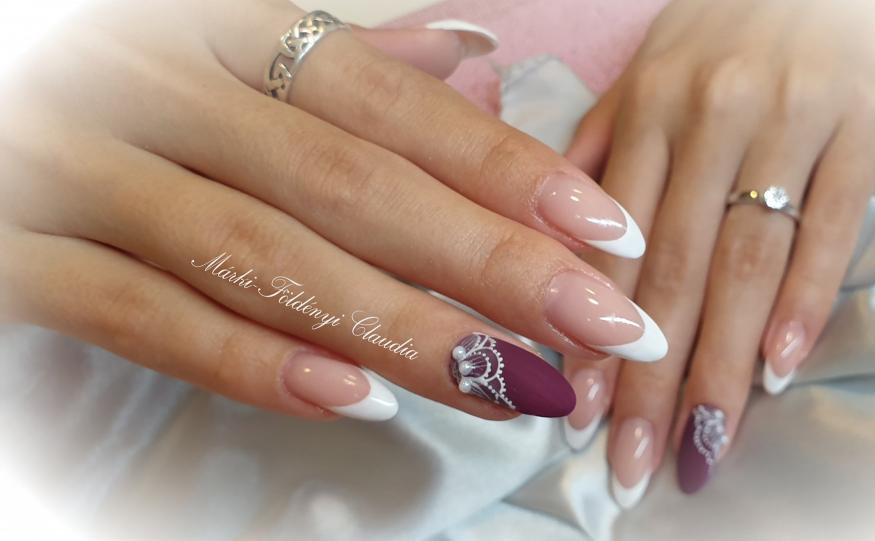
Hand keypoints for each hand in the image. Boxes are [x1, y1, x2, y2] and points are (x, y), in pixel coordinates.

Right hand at [0, 0, 667, 422]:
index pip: (393, 104)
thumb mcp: (212, 40)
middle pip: (354, 185)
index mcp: (218, 29)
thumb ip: (343, 59)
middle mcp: (157, 86)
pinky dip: (250, 360)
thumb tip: (470, 59)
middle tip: (602, 325)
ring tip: (514, 382)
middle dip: (492, 263)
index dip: (508, 170)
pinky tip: (354, 398)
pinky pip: (142, 315)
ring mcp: (79, 166)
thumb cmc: (97, 73)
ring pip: (268, 257)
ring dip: (403, 327)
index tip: (605, 235)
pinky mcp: (16, 254)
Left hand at [562, 0, 874, 500]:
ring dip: (719, 364)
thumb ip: (602, 146)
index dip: (589, 331)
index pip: (612, 241)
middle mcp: (710, 117)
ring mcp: (789, 120)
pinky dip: (804, 303)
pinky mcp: (866, 122)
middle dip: (647, 377)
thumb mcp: (653, 69)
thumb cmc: (731, 21)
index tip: (571, 410)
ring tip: (699, 446)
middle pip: (674, 269)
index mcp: (650, 106)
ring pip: (745, 261)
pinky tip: (778, 371)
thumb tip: (550, 227)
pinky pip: (829, 226)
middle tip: (629, 462)